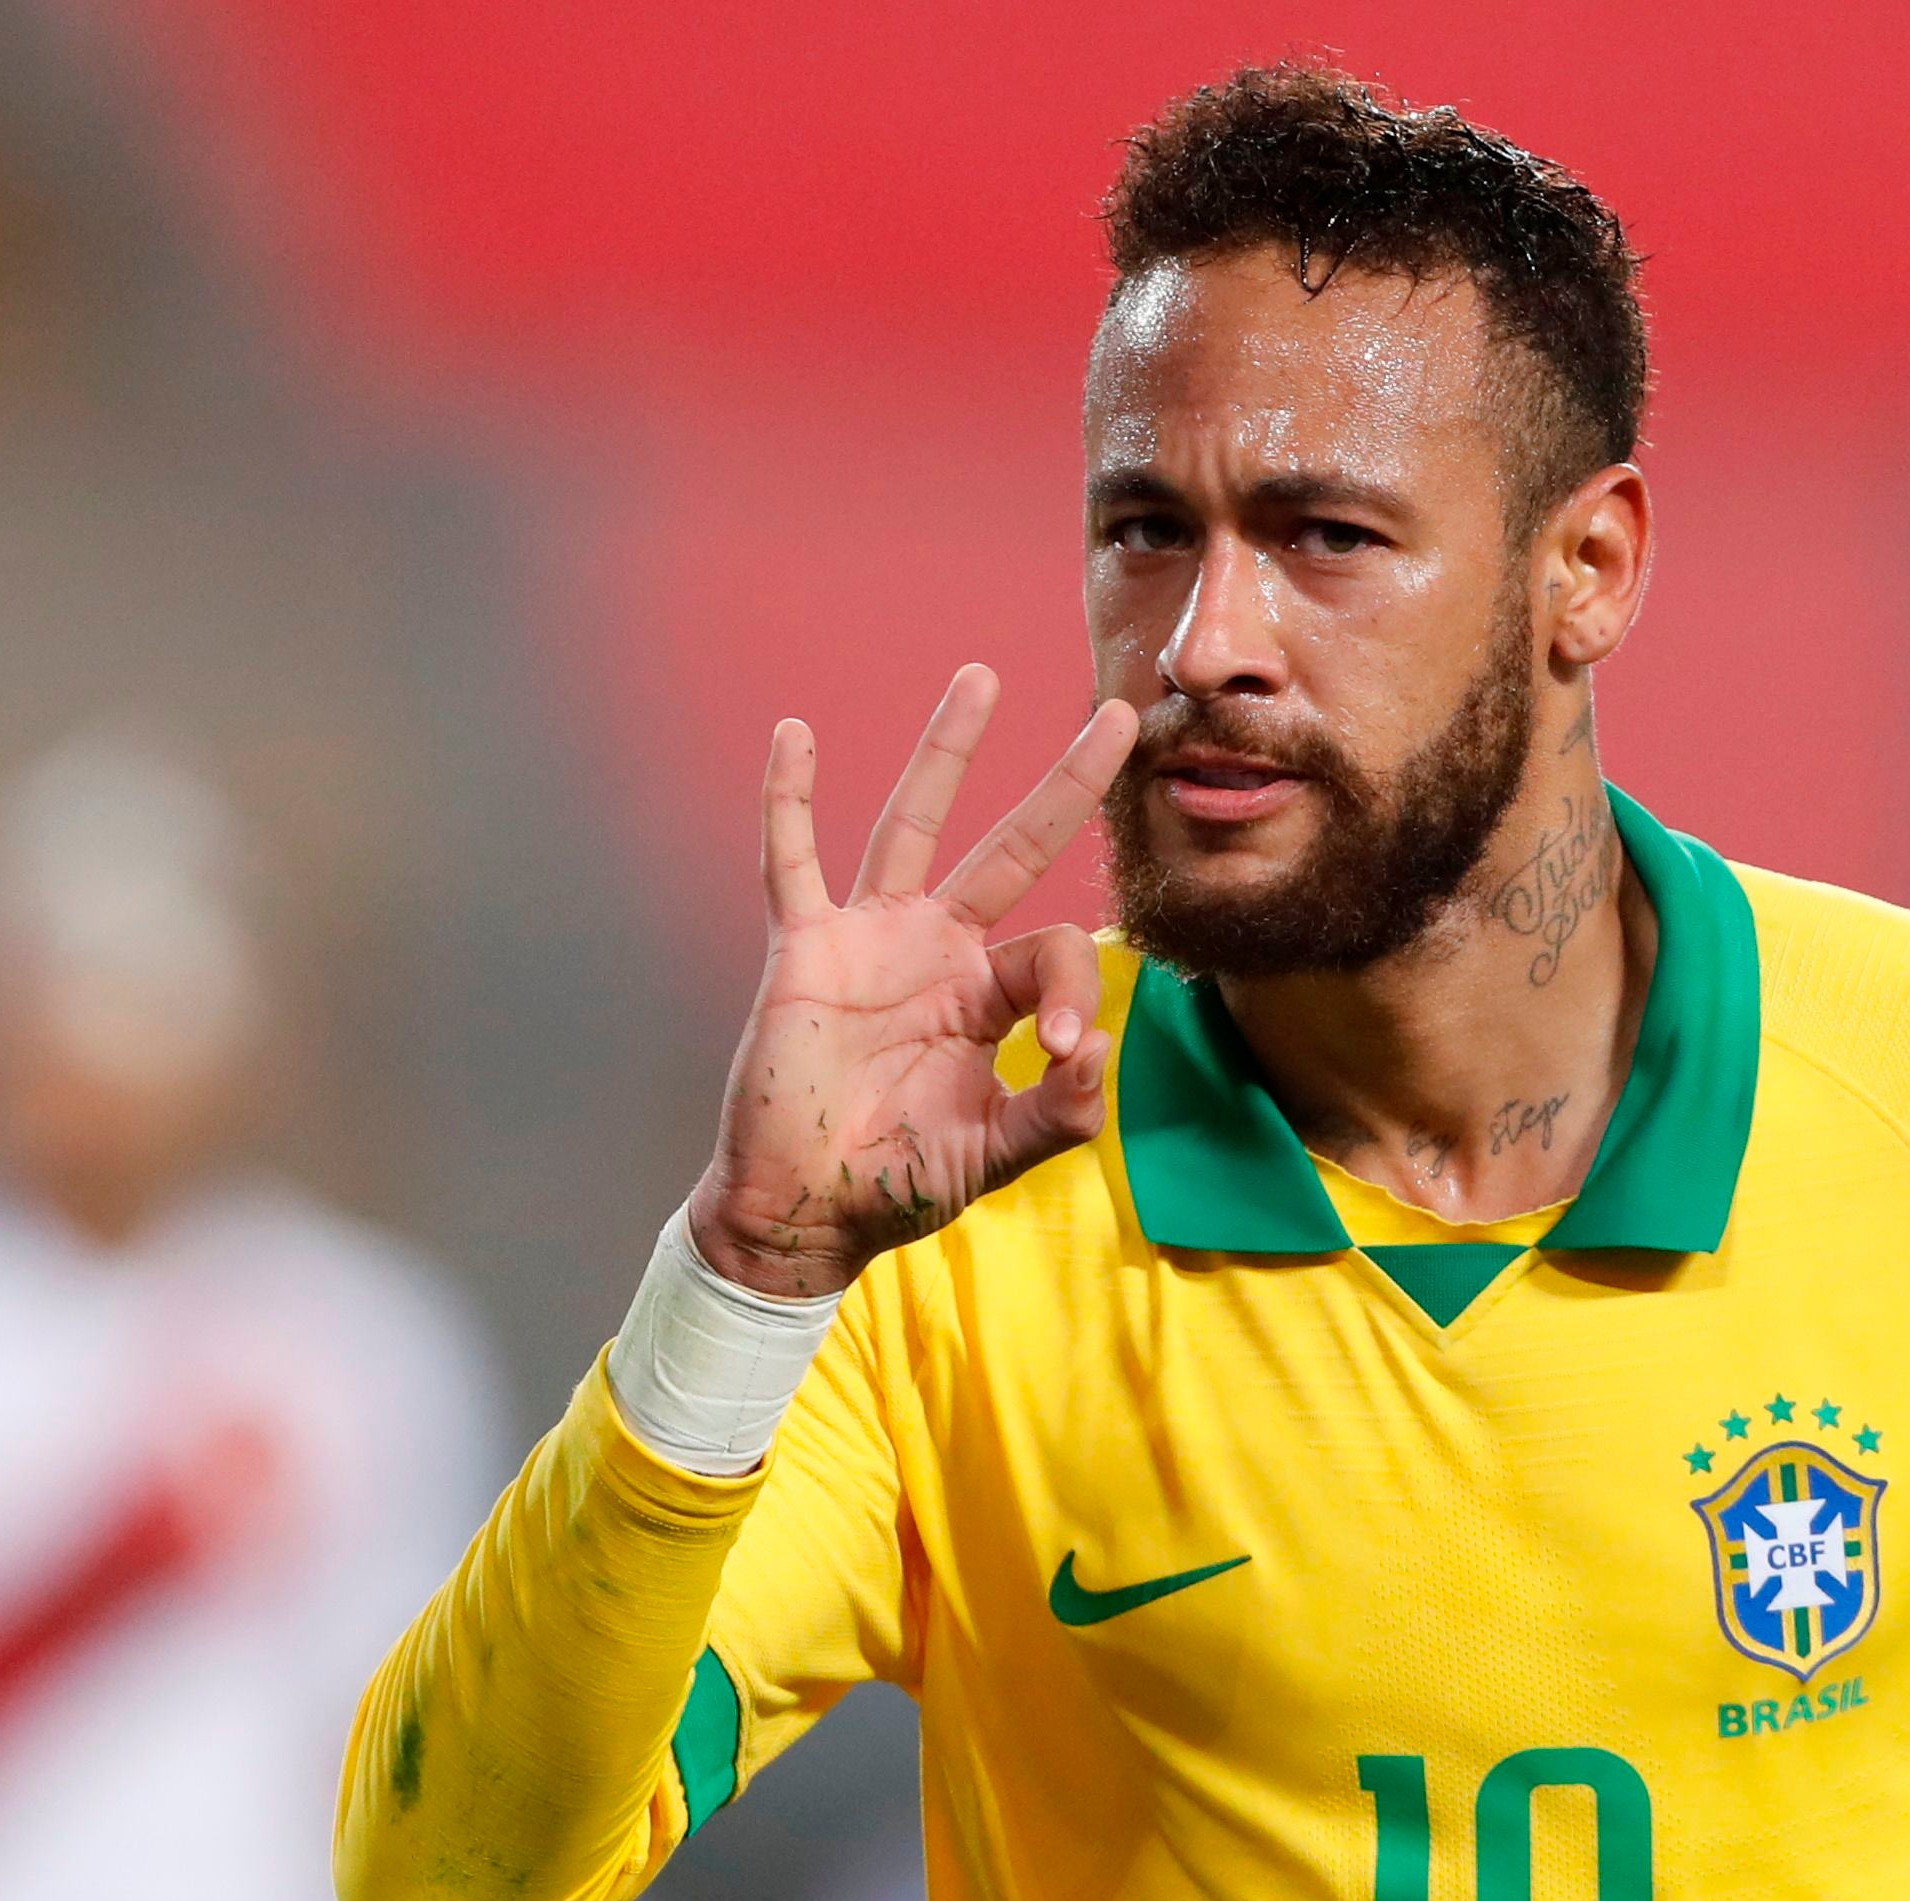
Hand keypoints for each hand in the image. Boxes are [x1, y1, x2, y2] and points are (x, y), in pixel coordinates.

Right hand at [687, 666, 1139, 1296]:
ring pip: (914, 825)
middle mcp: (939, 951)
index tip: (1065, 1049)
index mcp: (990, 996)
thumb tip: (1102, 1052)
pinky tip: (797, 735)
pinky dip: (789, 799)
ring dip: (947, 752)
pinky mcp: (804, 950)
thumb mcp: (993, 1154)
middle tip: (1121, 716)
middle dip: (1066, 784)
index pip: (1055, 949)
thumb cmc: (896, 1185)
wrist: (801, 1212)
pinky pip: (793, 861)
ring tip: (980, 678)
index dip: (1076, 986)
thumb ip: (1057, 1115)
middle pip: (1013, 846)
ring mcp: (871, 940)